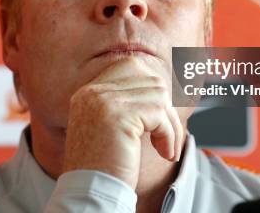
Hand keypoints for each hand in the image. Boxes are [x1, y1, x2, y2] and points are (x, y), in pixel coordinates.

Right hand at [62, 56, 183, 189]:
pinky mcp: (117, 114)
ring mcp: (103, 100)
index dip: (154, 87)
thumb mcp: (112, 128)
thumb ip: (129, 104)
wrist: (90, 193)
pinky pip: (159, 114)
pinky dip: (169, 134)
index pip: (131, 66)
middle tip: (167, 137)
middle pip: (150, 79)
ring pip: (159, 95)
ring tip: (165, 148)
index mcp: (89, 92)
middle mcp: (93, 91)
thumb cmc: (106, 167)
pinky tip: (164, 153)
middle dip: (167, 109)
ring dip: (170, 125)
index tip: (163, 116)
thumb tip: (166, 89)